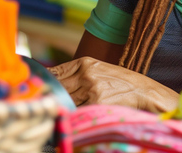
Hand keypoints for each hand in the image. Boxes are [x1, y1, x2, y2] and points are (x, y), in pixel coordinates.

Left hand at [48, 56, 178, 112]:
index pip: (57, 71)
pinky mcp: (96, 103)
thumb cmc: (122, 82)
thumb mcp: (100, 70)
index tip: (37, 84)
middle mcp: (86, 74)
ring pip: (66, 99)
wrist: (144, 92)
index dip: (45, 80)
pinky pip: (77, 111)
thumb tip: (55, 80)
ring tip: (55, 110)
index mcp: (86, 62)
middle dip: (51, 94)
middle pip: (58, 86)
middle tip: (43, 100)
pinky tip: (69, 118)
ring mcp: (91, 89)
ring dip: (60, 106)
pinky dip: (72, 115)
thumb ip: (78, 74)